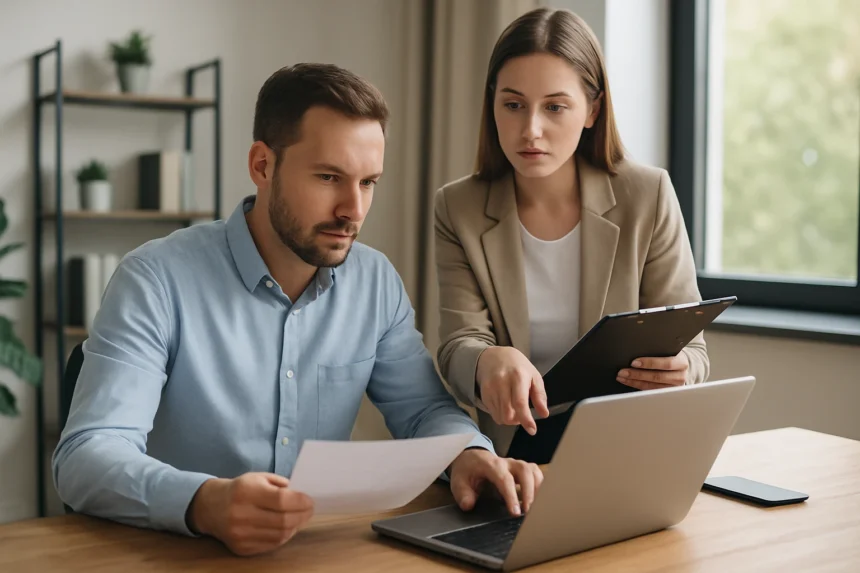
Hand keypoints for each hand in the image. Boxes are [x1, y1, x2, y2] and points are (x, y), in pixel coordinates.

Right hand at [187, 472, 314, 555]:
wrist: (211, 507)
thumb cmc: (240, 489)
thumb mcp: (258, 478)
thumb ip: (281, 485)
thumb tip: (303, 497)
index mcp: (246, 492)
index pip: (281, 500)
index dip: (301, 501)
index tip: (310, 501)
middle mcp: (241, 514)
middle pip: (283, 520)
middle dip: (302, 515)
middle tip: (310, 510)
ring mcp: (240, 534)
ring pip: (279, 535)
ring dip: (294, 527)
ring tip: (299, 518)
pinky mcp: (241, 548)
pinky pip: (270, 545)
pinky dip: (283, 536)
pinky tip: (286, 528)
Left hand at [449, 448, 543, 515]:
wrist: (471, 457)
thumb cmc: (467, 470)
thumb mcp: (458, 481)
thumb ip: (462, 494)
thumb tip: (469, 505)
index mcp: (491, 464)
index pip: (504, 479)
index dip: (511, 496)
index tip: (515, 512)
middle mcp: (506, 462)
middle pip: (524, 471)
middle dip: (529, 492)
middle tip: (528, 512)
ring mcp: (516, 464)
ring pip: (533, 470)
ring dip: (538, 488)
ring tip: (535, 507)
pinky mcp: (522, 468)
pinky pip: (536, 473)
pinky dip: (540, 485)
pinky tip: (538, 500)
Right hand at [476, 346, 549, 434]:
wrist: (494, 356)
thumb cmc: (518, 367)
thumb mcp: (534, 376)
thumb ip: (540, 395)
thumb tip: (544, 414)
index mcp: (518, 376)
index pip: (520, 403)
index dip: (526, 419)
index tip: (532, 430)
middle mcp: (502, 382)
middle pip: (508, 414)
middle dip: (517, 421)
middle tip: (523, 415)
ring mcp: (491, 388)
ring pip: (500, 417)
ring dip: (510, 419)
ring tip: (514, 408)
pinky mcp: (484, 393)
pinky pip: (493, 414)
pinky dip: (501, 415)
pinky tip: (505, 405)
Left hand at [616, 352, 688, 389]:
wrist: (680, 365)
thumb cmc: (671, 355)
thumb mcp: (668, 350)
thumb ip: (657, 351)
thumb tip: (637, 350)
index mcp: (681, 362)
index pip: (666, 363)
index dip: (649, 363)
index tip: (634, 362)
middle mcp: (680, 376)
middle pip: (657, 377)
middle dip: (637, 374)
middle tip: (623, 371)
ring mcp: (674, 387)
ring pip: (652, 386)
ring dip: (634, 381)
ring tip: (622, 377)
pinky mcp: (666, 393)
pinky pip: (650, 391)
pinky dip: (637, 386)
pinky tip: (628, 381)